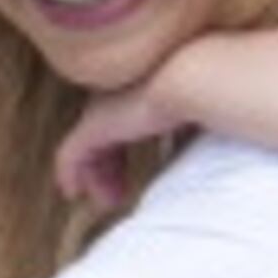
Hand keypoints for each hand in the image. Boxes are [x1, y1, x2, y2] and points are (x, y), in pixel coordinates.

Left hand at [52, 82, 192, 210]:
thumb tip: (192, 149)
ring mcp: (102, 108)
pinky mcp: (92, 126)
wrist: (192, 76)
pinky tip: (72, 192)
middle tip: (119, 192)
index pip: (125, 119)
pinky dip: (70, 174)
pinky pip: (70, 155)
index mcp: (140, 87)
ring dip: (97, 176)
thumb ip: (189, 128)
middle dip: (110, 165)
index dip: (127, 147)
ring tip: (107, 200)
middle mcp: (116, 94)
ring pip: (88, 146)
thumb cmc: (208, 90)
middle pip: (105, 133)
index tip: (137, 170)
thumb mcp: (198, 111)